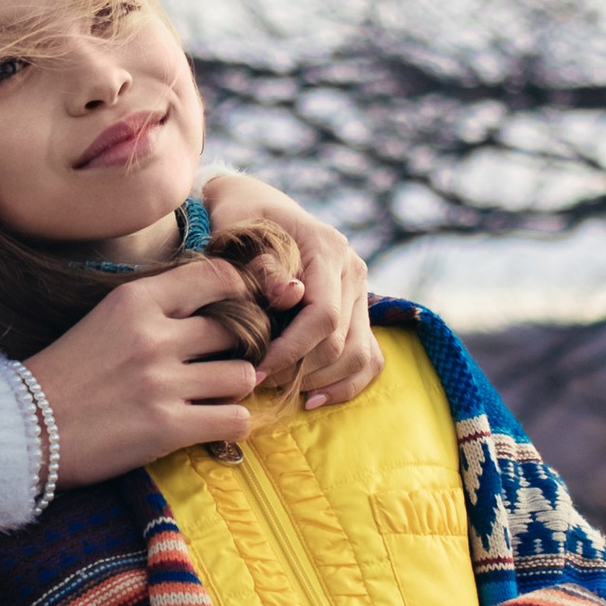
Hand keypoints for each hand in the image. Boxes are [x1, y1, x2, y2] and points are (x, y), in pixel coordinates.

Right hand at [26, 266, 257, 483]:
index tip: (238, 312)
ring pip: (244, 375)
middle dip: (239, 346)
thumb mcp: (106, 318)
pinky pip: (236, 419)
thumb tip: (219, 306)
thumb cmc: (67, 374)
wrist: (26, 428)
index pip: (218, 276)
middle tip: (225, 360)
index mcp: (135, 300)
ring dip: (234, 387)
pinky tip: (211, 421)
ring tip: (213, 394)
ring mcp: (163, 382)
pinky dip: (232, 422)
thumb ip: (156, 307)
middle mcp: (154, 335)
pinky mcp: (168, 427)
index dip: (240, 293)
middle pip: (237, 328)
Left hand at [200, 172, 380, 406]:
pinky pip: (368, 358)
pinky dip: (345, 383)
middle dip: (298, 370)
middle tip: (258, 384)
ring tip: (280, 392)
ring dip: (320, 381)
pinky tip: (312, 399)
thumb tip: (290, 295)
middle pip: (340, 341)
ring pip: (359, 355)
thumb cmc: (237, 218)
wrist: (254, 206)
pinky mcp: (358, 311)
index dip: (291, 350)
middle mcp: (352, 270)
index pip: (323, 315)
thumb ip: (260, 262)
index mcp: (326, 247)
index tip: (256, 369)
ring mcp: (360, 292)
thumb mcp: (237, 229)